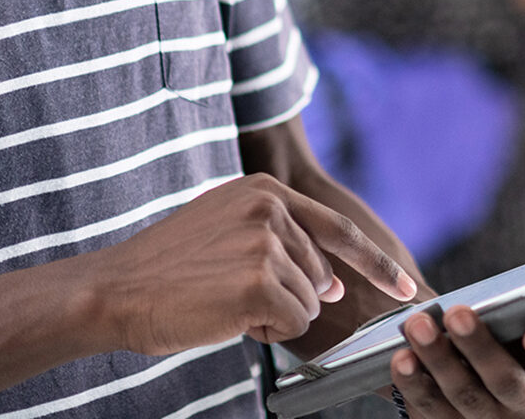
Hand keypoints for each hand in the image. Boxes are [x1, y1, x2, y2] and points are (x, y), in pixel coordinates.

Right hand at [91, 173, 416, 356]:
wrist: (119, 288)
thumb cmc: (170, 269)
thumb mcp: (226, 230)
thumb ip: (281, 242)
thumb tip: (334, 282)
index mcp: (262, 190)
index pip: (336, 226)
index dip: (375, 261)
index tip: (405, 287)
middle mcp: (269, 207)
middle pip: (321, 275)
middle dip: (290, 297)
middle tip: (233, 294)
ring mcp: (267, 242)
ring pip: (309, 303)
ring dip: (274, 315)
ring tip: (224, 300)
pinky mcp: (261, 281)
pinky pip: (294, 325)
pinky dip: (267, 333)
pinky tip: (227, 316)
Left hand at [389, 266, 524, 416]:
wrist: (483, 390)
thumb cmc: (523, 341)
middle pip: (504, 384)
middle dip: (478, 349)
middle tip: (454, 313)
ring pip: (464, 399)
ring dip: (438, 363)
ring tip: (414, 327)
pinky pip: (431, 414)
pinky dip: (414, 387)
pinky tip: (400, 360)